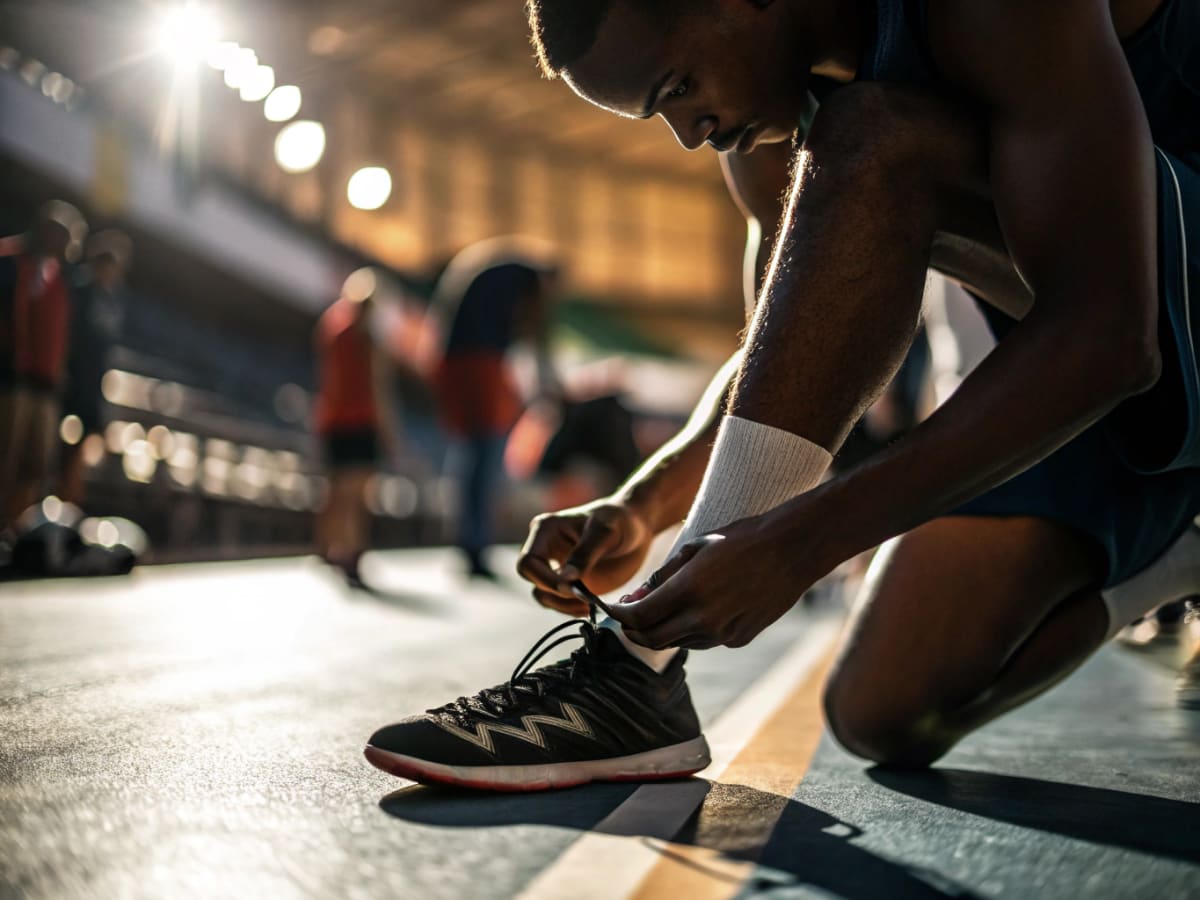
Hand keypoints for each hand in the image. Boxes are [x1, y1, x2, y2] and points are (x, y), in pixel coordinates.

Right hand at [517, 499, 654, 616]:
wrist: (637, 528)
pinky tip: (591, 606)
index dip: (545, 579)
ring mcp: (556, 567)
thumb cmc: (621, 520)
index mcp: (546, 530)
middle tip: (584, 597)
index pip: (528, 562)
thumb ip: (585, 554)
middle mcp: (545, 549)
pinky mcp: (568, 583)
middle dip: (555, 593)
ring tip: (590, 604)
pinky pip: (559, 603)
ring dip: (563, 606)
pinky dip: (572, 610)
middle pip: (532, 580)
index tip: (572, 587)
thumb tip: (566, 580)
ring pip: (543, 596)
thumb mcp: (606, 532)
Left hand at [606, 506, 831, 649]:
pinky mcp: (739, 639)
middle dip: (632, 630)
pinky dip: (689, 630)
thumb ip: (661, 578)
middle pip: (652, 639)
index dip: (618, 616)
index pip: (638, 618)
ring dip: (662, 629)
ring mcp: (724, 633)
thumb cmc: (742, 539)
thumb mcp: (695, 548)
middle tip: (626, 616)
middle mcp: (705, 619)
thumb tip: (632, 599)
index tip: (610, 608)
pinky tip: (697, 608)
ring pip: (677, 642)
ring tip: (662, 607)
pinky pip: (703, 640)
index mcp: (689, 591)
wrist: (793, 549)